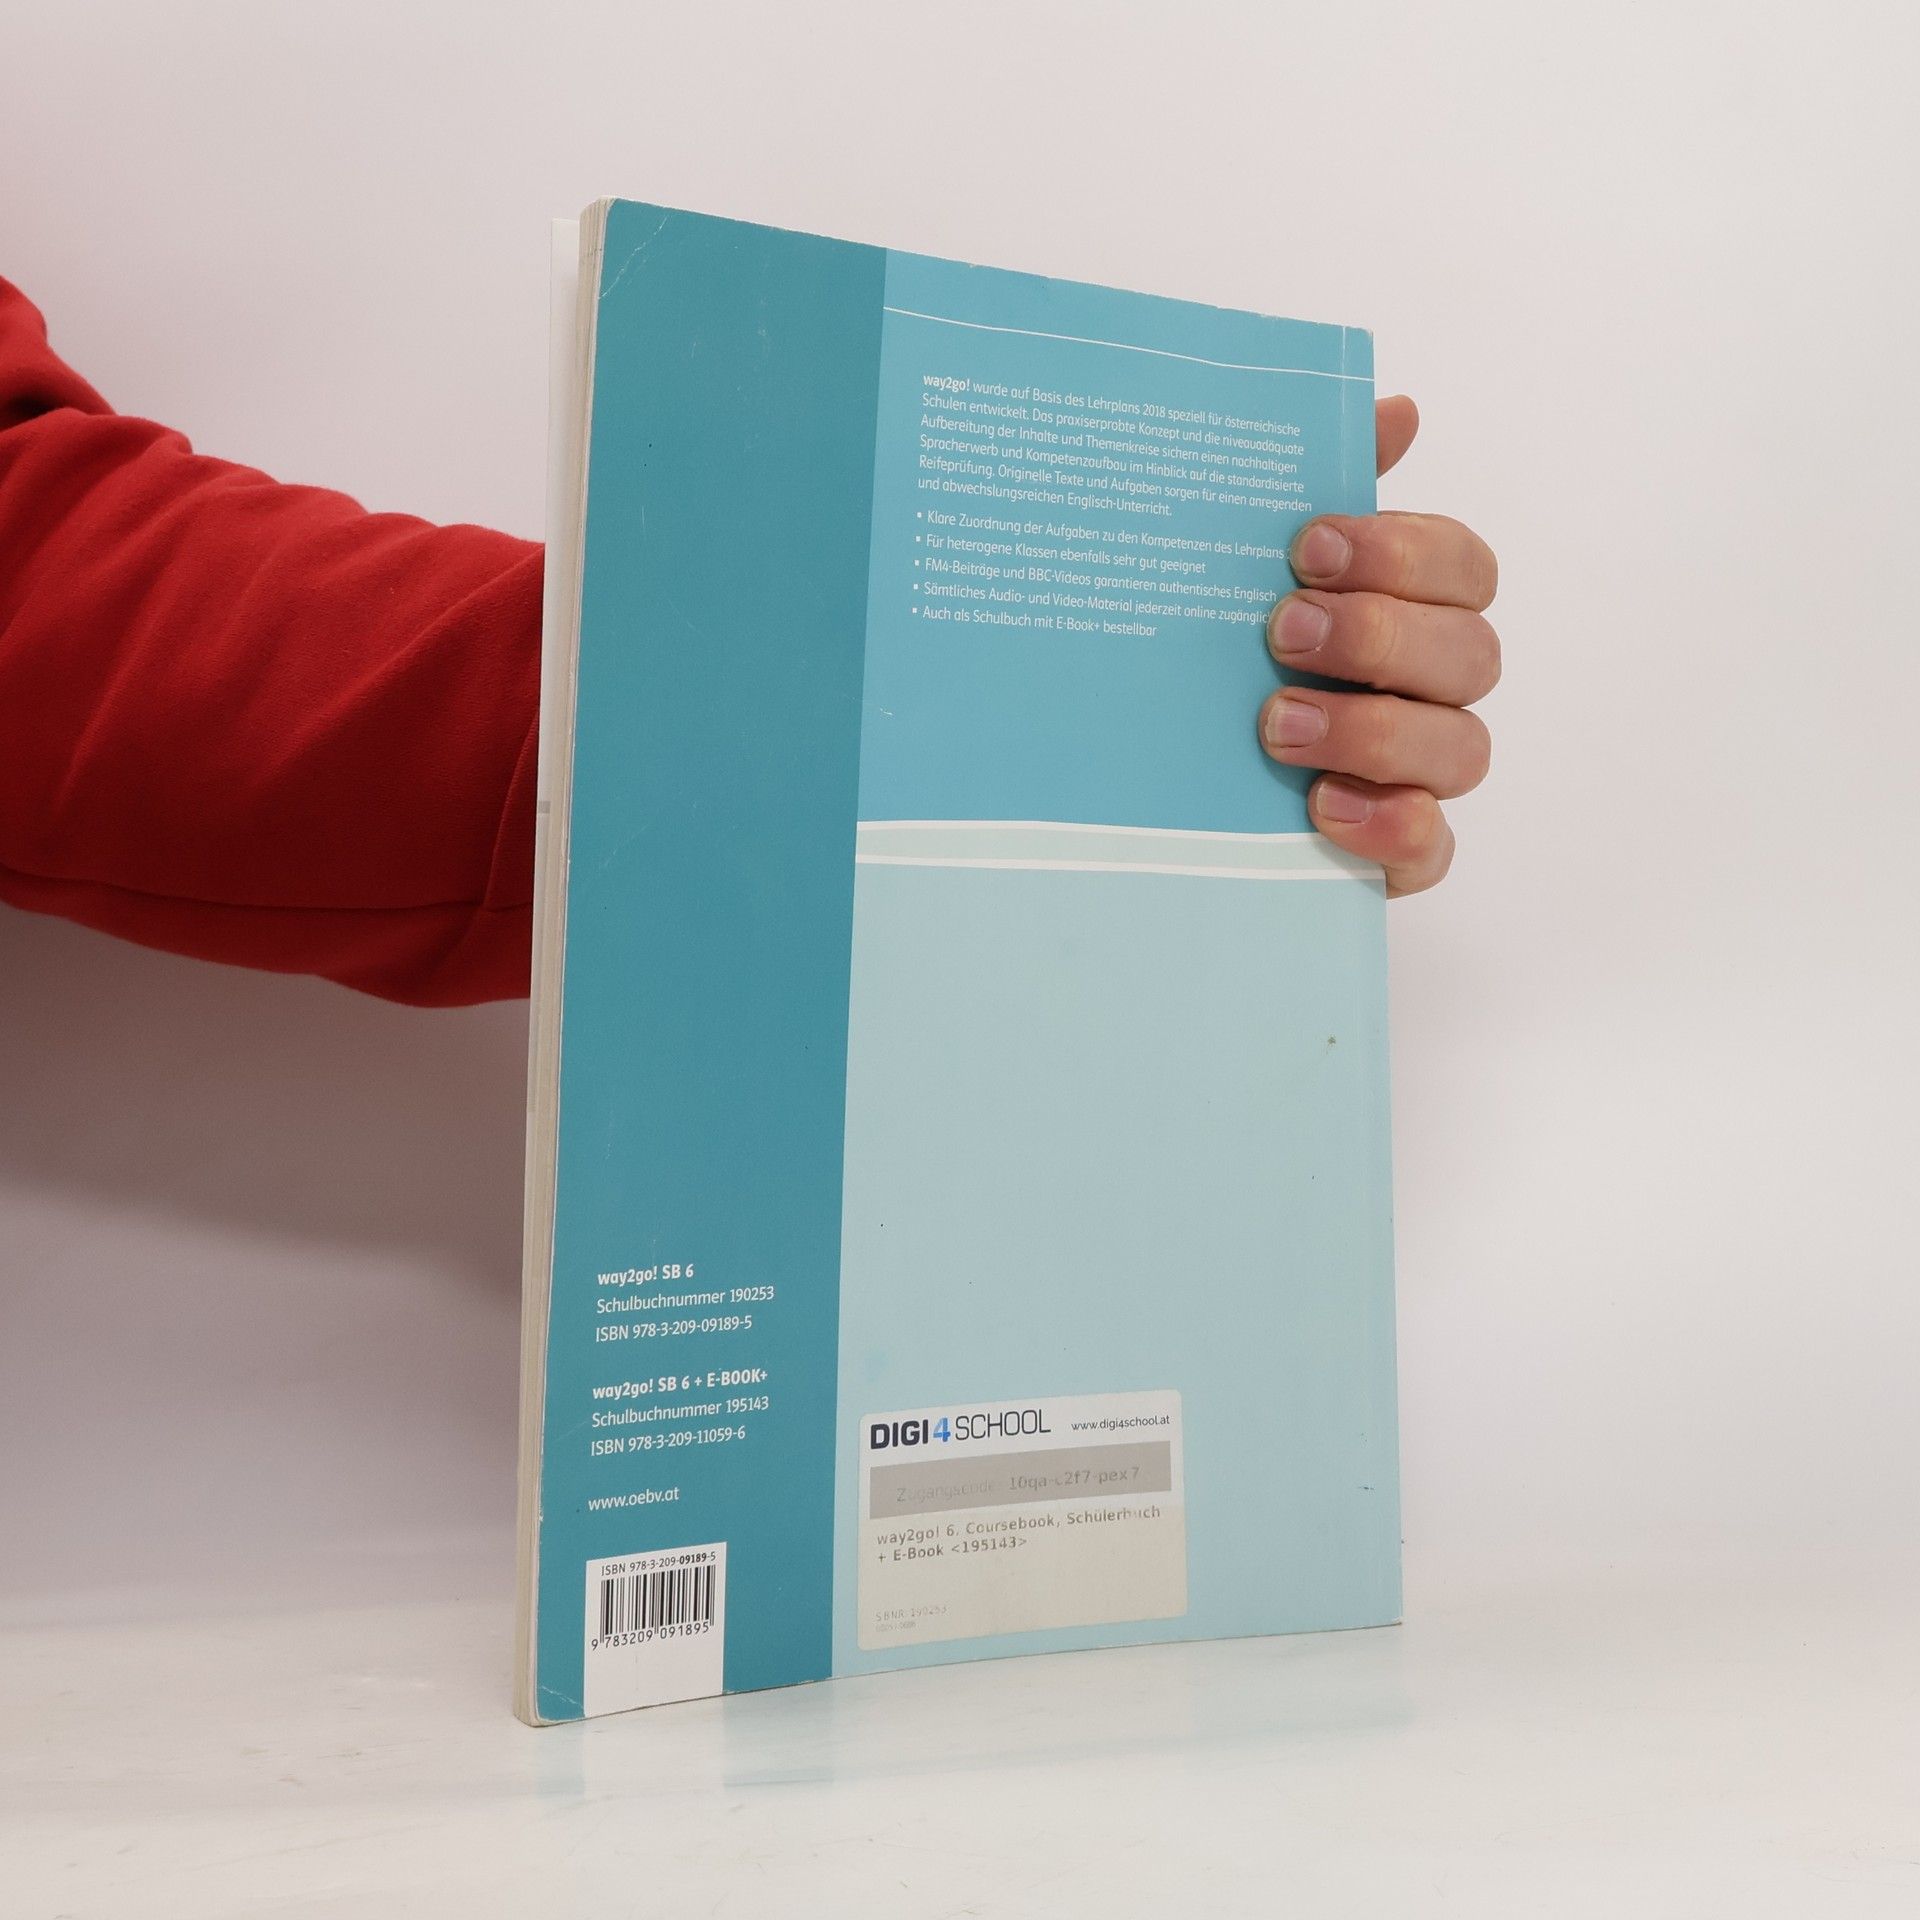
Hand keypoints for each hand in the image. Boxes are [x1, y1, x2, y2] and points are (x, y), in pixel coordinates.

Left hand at [1257, 397, 1498, 895]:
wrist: (1169, 788)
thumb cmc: (1231, 663)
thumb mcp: (1251, 574)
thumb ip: (1320, 491)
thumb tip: (1397, 409)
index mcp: (1414, 610)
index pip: (1462, 566)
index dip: (1400, 552)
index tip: (1305, 547)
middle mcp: (1435, 690)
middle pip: (1471, 652)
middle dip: (1379, 636)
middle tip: (1282, 633)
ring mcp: (1424, 775)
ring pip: (1461, 747)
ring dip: (1372, 729)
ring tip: (1275, 726)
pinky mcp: (1399, 853)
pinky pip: (1432, 847)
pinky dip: (1388, 824)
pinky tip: (1323, 806)